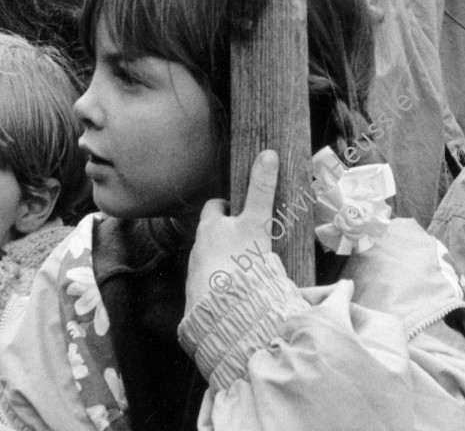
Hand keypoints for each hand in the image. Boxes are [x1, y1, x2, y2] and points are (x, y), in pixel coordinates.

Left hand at [186, 150, 279, 310]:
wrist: (225, 309)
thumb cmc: (240, 259)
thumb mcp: (257, 221)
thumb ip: (262, 189)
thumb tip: (268, 153)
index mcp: (210, 226)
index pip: (215, 206)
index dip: (228, 207)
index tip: (241, 212)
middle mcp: (198, 246)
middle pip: (210, 233)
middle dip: (225, 235)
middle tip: (248, 241)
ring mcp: (196, 272)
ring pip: (209, 258)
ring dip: (223, 260)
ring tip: (246, 268)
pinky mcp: (198, 295)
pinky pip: (209, 283)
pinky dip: (221, 283)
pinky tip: (237, 290)